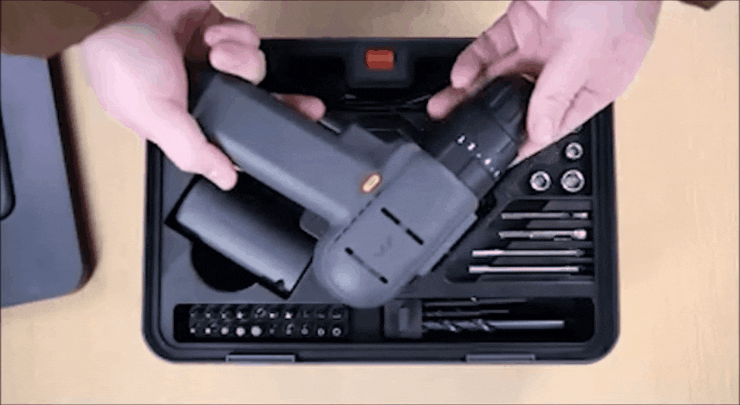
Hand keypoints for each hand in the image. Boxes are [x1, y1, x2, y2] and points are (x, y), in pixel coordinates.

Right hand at [81, 1, 324, 189]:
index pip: (232, 137)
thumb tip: (225, 180)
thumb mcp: (154, 115)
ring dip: (242, 60)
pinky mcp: (218, 31)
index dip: (260, 136)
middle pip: (256, 103)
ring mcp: (211, 60)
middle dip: (280, 103)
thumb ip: (192, 150)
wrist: (117, 2)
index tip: (291, 136)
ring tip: (216, 53)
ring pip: (255, 68)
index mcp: (183, 120)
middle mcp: (201, 91)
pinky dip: (234, 36)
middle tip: (304, 107)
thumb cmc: (119, 55)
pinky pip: (248, 39)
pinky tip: (211, 35)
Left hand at [428, 1, 661, 162]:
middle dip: (487, 117)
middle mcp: (566, 68)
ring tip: (445, 107)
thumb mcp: (586, 52)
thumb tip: (539, 132)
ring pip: (499, 77)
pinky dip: (473, 61)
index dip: (524, 142)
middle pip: (519, 102)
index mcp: (593, 85)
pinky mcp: (522, 21)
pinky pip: (491, 47)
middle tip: (458, 131)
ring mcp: (543, 44)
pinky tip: (460, 76)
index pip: (553, 124)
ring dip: (470, 93)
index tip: (497, 158)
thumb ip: (557, 93)